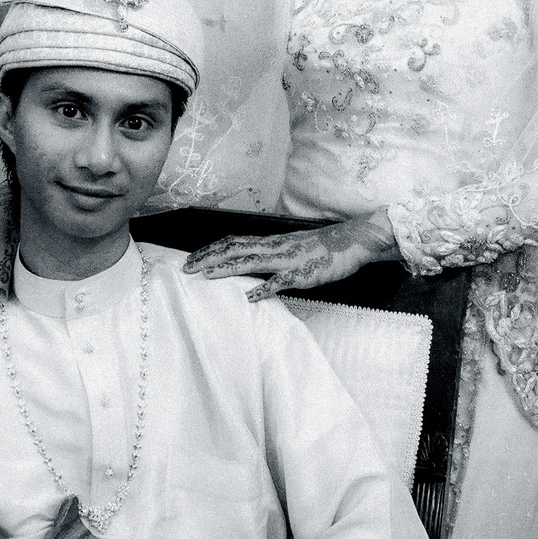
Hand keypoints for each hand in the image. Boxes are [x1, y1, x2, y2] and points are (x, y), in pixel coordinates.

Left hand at [182, 210, 399, 299]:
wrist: (350, 241)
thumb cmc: (320, 247)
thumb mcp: (291, 247)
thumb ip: (270, 254)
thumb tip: (249, 263)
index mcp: (271, 242)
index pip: (233, 242)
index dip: (210, 250)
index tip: (191, 259)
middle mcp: (274, 247)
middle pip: (235, 249)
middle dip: (209, 258)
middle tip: (186, 268)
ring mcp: (288, 260)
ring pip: (252, 261)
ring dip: (227, 269)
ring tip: (206, 276)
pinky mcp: (303, 274)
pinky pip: (281, 282)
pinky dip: (264, 289)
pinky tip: (249, 297)